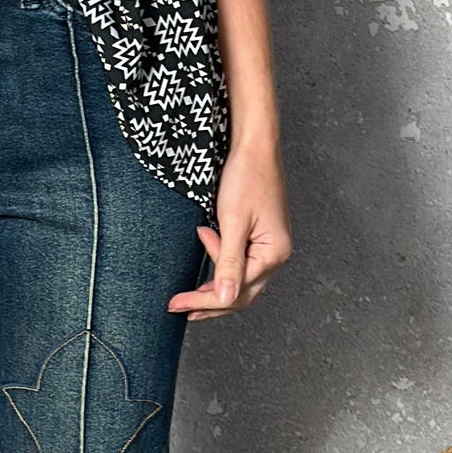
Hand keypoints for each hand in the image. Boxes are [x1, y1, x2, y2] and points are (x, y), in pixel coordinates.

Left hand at [168, 137, 290, 321]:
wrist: (253, 145)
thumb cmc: (246, 176)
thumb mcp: (233, 221)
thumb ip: (228, 261)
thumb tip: (225, 298)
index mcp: (273, 253)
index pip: (236, 291)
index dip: (204, 300)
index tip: (176, 303)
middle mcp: (276, 254)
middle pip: (242, 292)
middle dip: (209, 302)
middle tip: (179, 307)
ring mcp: (269, 246)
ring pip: (241, 279)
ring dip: (214, 285)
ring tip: (187, 290)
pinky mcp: (260, 236)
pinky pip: (240, 261)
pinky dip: (220, 262)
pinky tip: (204, 249)